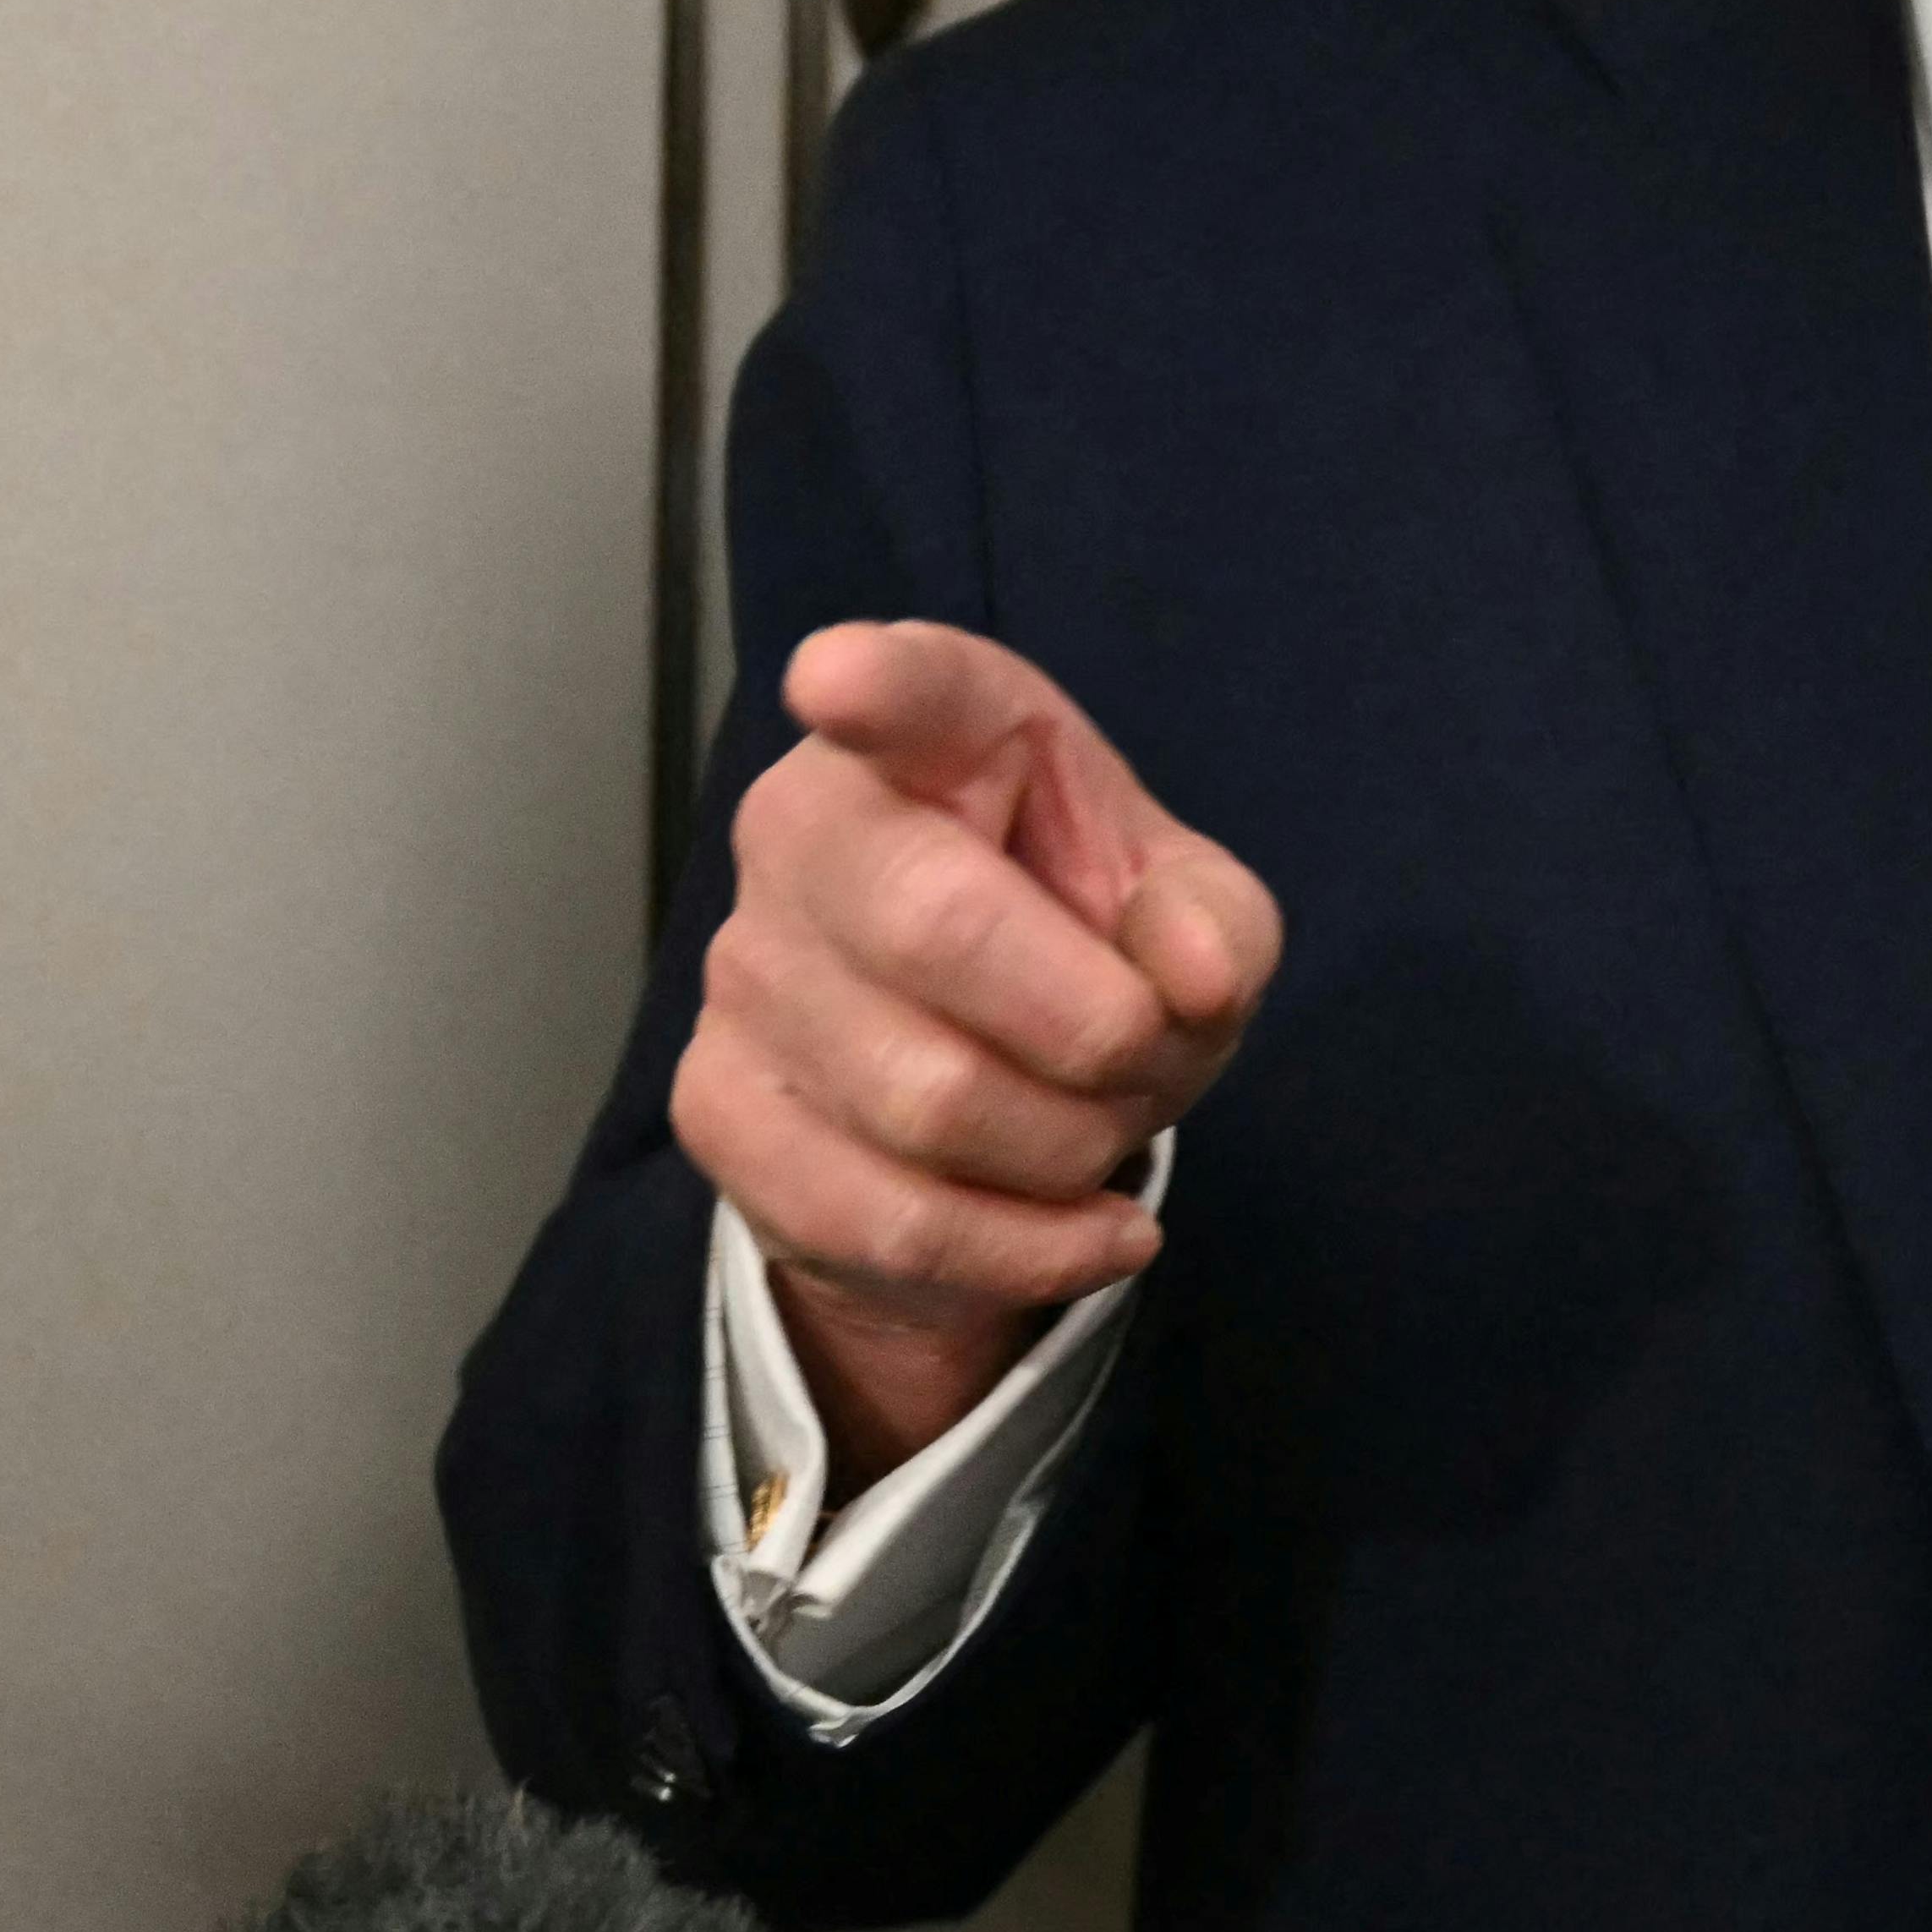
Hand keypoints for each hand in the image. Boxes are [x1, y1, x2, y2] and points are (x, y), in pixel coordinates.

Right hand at [672, 622, 1279, 1495]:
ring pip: (928, 1100)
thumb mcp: (1187, 919)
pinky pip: (886, 1217)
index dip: (875, 684)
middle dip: (1094, 1031)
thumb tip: (1193, 974)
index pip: (907, 692)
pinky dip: (1023, 1251)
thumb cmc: (1083, 955)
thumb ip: (1214, 923)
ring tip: (1098, 1130)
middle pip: (936, 928)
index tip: (841, 680)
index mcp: (937, 735)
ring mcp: (745, 971)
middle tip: (1143, 1054)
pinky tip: (1086, 1234)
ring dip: (1068, 1148)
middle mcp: (807, 827)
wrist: (982, 1110)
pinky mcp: (717, 1107)